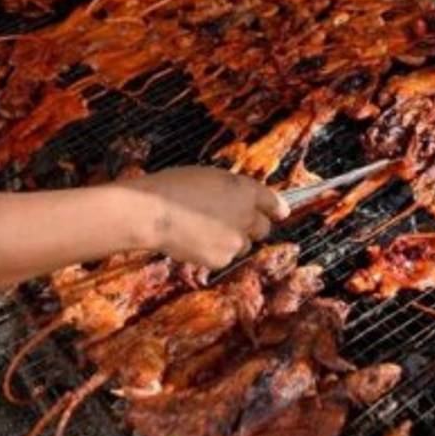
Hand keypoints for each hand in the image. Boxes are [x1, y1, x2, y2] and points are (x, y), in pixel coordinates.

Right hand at [128, 167, 289, 268]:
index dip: (276, 209)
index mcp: (246, 190)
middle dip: (252, 227)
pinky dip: (215, 252)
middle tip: (233, 224)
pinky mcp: (222, 259)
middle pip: (263, 229)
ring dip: (232, 240)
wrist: (155, 213)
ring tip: (205, 231)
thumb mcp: (210, 177)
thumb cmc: (175, 187)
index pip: (274, 203)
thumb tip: (240, 200)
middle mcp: (248, 216)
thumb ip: (232, 190)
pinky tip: (196, 241)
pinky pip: (225, 257)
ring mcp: (236, 240)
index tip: (279, 213)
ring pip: (244, 245)